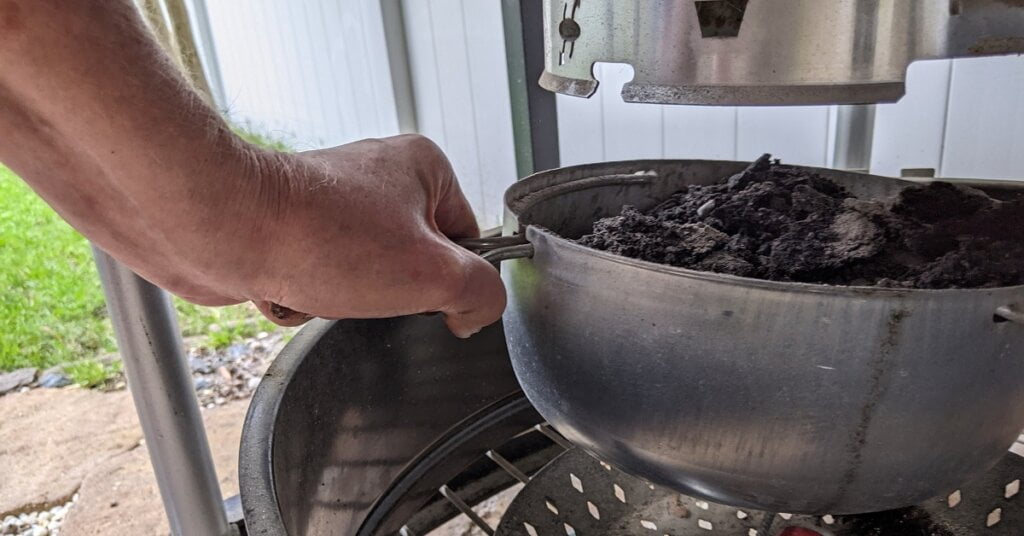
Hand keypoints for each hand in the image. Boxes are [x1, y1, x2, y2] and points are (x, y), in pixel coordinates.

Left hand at [238, 135, 506, 336]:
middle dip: (389, 293)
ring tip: (324, 282)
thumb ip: (481, 292)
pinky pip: (320, 281)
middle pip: (414, 264)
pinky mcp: (293, 227)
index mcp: (424, 167)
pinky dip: (308, 296)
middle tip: (369, 283)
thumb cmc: (320, 236)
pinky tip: (293, 285)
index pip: (469, 240)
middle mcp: (379, 175)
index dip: (453, 279)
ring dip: (344, 299)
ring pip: (364, 279)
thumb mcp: (433, 273)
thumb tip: (478, 310)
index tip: (430, 293)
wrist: (224, 229)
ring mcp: (333, 201)